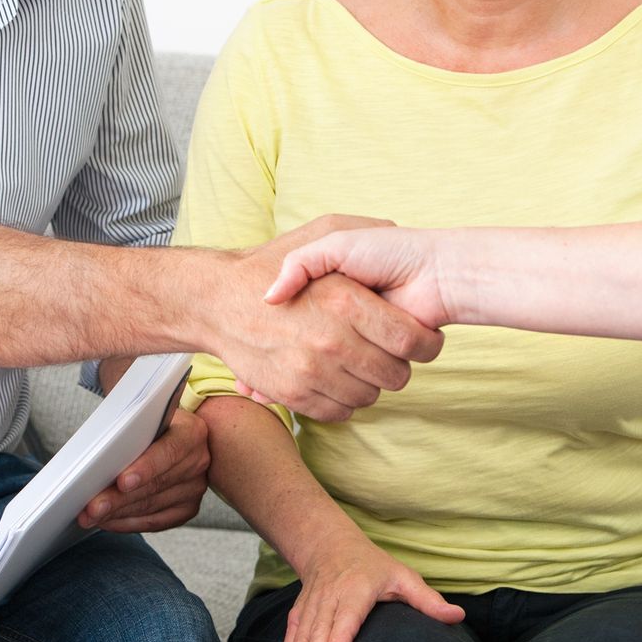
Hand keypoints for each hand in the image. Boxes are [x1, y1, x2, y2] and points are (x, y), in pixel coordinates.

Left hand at [78, 405, 209, 532]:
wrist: (172, 436)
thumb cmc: (151, 425)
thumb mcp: (145, 417)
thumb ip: (131, 430)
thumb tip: (101, 453)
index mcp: (192, 433)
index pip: (169, 451)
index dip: (146, 468)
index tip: (122, 482)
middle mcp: (198, 461)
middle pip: (155, 485)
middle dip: (119, 498)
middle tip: (92, 508)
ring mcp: (195, 488)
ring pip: (151, 506)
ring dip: (117, 513)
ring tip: (90, 516)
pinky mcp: (187, 509)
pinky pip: (154, 522)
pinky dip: (127, 523)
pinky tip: (107, 522)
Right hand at [210, 216, 444, 422]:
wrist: (216, 298)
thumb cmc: (270, 262)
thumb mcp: (322, 231)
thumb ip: (366, 230)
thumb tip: (399, 240)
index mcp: (347, 302)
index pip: (412, 340)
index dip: (425, 342)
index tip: (417, 337)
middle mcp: (332, 341)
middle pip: (396, 374)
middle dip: (397, 363)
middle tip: (385, 349)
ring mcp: (312, 372)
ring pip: (370, 396)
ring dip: (369, 383)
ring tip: (356, 360)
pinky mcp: (293, 394)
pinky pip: (339, 411)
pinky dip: (343, 399)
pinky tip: (336, 377)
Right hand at [282, 535, 463, 641]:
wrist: (330, 547)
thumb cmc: (374, 567)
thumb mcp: (403, 576)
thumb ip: (427, 600)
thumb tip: (458, 617)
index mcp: (357, 587)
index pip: (348, 613)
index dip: (339, 634)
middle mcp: (330, 596)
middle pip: (319, 630)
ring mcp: (311, 607)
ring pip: (301, 639)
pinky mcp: (298, 616)